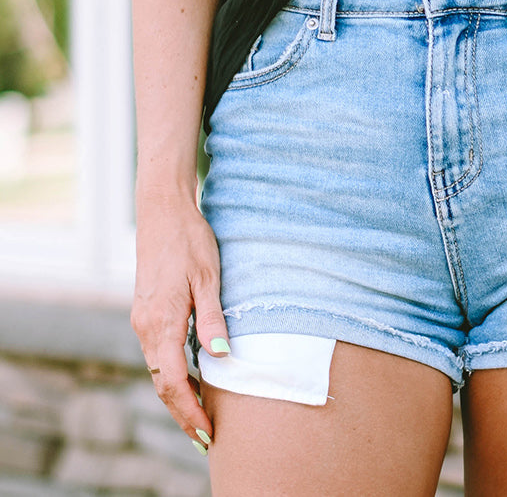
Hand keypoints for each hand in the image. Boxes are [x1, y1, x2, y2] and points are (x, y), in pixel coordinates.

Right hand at [131, 196, 231, 452]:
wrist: (163, 212)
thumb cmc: (190, 240)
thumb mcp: (208, 277)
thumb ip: (212, 318)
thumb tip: (221, 358)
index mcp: (161, 321)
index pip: (174, 382)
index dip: (190, 411)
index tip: (208, 433)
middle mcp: (146, 326)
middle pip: (162, 384)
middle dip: (183, 413)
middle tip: (206, 437)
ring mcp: (143, 320)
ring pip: (158, 371)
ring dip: (178, 396)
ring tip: (202, 416)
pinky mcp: (146, 313)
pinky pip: (158, 354)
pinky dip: (173, 374)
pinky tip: (192, 379)